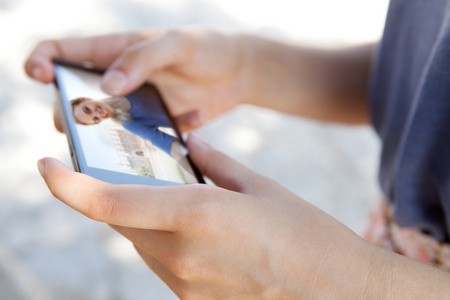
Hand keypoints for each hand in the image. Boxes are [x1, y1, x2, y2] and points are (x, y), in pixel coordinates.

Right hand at [25, 28, 250, 131]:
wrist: (237, 71)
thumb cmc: (206, 48)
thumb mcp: (176, 44)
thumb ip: (141, 58)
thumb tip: (105, 86)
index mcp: (114, 52)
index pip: (62, 52)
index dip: (41, 61)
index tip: (39, 75)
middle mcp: (118, 82)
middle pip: (74, 100)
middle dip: (74, 113)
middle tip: (97, 119)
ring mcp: (134, 107)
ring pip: (106, 128)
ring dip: (118, 134)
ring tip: (149, 125)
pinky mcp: (154, 127)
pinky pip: (146, 138)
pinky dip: (168, 133)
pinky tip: (196, 115)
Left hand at [37, 132, 397, 298]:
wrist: (336, 293)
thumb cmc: (306, 235)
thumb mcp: (262, 187)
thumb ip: (217, 164)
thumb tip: (192, 147)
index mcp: (197, 216)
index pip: (109, 204)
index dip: (68, 185)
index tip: (48, 165)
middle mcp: (181, 255)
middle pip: (121, 219)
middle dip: (117, 193)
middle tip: (133, 172)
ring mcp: (184, 285)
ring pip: (140, 242)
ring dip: (145, 216)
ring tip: (178, 199)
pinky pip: (162, 262)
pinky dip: (165, 239)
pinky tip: (197, 230)